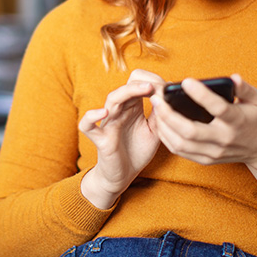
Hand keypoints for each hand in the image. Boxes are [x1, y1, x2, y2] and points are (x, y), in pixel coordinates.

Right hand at [79, 69, 163, 208]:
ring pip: (112, 100)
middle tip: (158, 86)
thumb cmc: (137, 151)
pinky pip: (87, 125)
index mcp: (132, 107)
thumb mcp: (155, 131)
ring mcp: (108, 123)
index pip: (136, 82)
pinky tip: (103, 112)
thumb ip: (160, 114)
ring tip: (145, 89)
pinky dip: (91, 116)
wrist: (123, 176)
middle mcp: (119, 111)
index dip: (151, 80)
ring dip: (128, 91)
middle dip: (142, 83)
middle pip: (126, 87)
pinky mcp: (99, 138)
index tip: (167, 86)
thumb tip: (169, 95)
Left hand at [151, 74, 256, 200]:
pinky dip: (167, 137)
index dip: (201, 95)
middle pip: (191, 131)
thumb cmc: (254, 117)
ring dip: (164, 126)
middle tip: (157, 97)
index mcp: (237, 121)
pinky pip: (180, 151)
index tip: (185, 81)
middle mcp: (223, 139)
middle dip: (169, 114)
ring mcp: (213, 152)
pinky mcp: (205, 160)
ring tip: (155, 107)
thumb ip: (244, 88)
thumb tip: (233, 78)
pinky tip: (160, 122)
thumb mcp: (256, 100)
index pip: (218, 108)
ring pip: (181, 143)